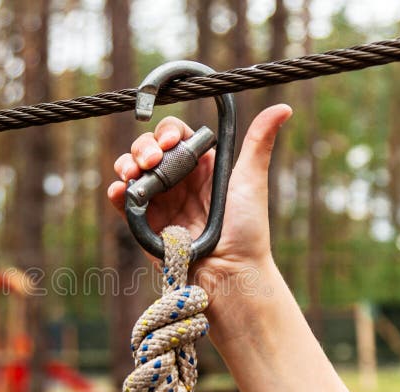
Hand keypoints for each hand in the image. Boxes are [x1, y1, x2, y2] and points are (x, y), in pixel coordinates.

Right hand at [107, 104, 292, 311]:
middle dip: (143, 148)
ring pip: (133, 170)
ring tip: (132, 174)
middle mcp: (179, 181)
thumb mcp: (250, 181)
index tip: (170, 142)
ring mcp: (160, 201)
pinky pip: (124, 203)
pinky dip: (116, 192)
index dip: (168, 132)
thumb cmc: (247, 231)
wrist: (229, 275)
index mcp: (202, 166)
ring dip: (127, 164)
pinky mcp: (145, 224)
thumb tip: (283, 108)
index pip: (176, 135)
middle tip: (151, 161)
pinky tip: (119, 190)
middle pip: (149, 149)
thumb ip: (258, 143)